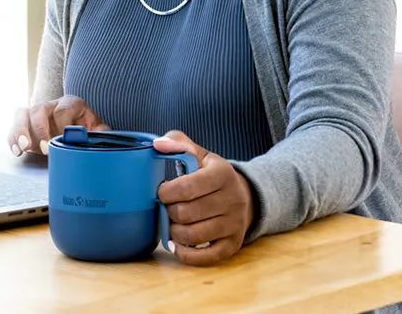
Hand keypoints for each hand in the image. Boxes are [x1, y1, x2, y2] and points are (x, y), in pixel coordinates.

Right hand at [8, 95, 108, 156]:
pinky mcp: (26, 124)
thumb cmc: (88, 130)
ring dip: (20, 131)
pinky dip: (12, 138)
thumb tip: (104, 140)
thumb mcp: (98, 131)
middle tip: (44, 148)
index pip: (62, 110)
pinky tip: (17, 151)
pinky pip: (14, 126)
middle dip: (39, 129)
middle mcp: (52, 105)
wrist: (78, 132)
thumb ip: (102, 134)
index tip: (62, 140)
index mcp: (71, 104)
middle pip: (39, 108)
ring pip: (23, 113)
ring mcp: (37, 113)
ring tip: (24, 148)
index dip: (61, 126)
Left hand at [154, 130, 254, 265]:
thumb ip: (178, 143)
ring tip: (171, 222)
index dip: (167, 192)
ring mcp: (235, 224)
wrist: (243, 194)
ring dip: (174, 231)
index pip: (188, 187)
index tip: (161, 191)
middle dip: (169, 211)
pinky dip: (186, 254)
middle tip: (167, 207)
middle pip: (187, 213)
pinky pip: (207, 257)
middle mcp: (232, 199)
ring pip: (194, 236)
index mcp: (222, 173)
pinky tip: (176, 244)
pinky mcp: (233, 244)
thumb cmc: (212, 173)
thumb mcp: (199, 154)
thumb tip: (157, 145)